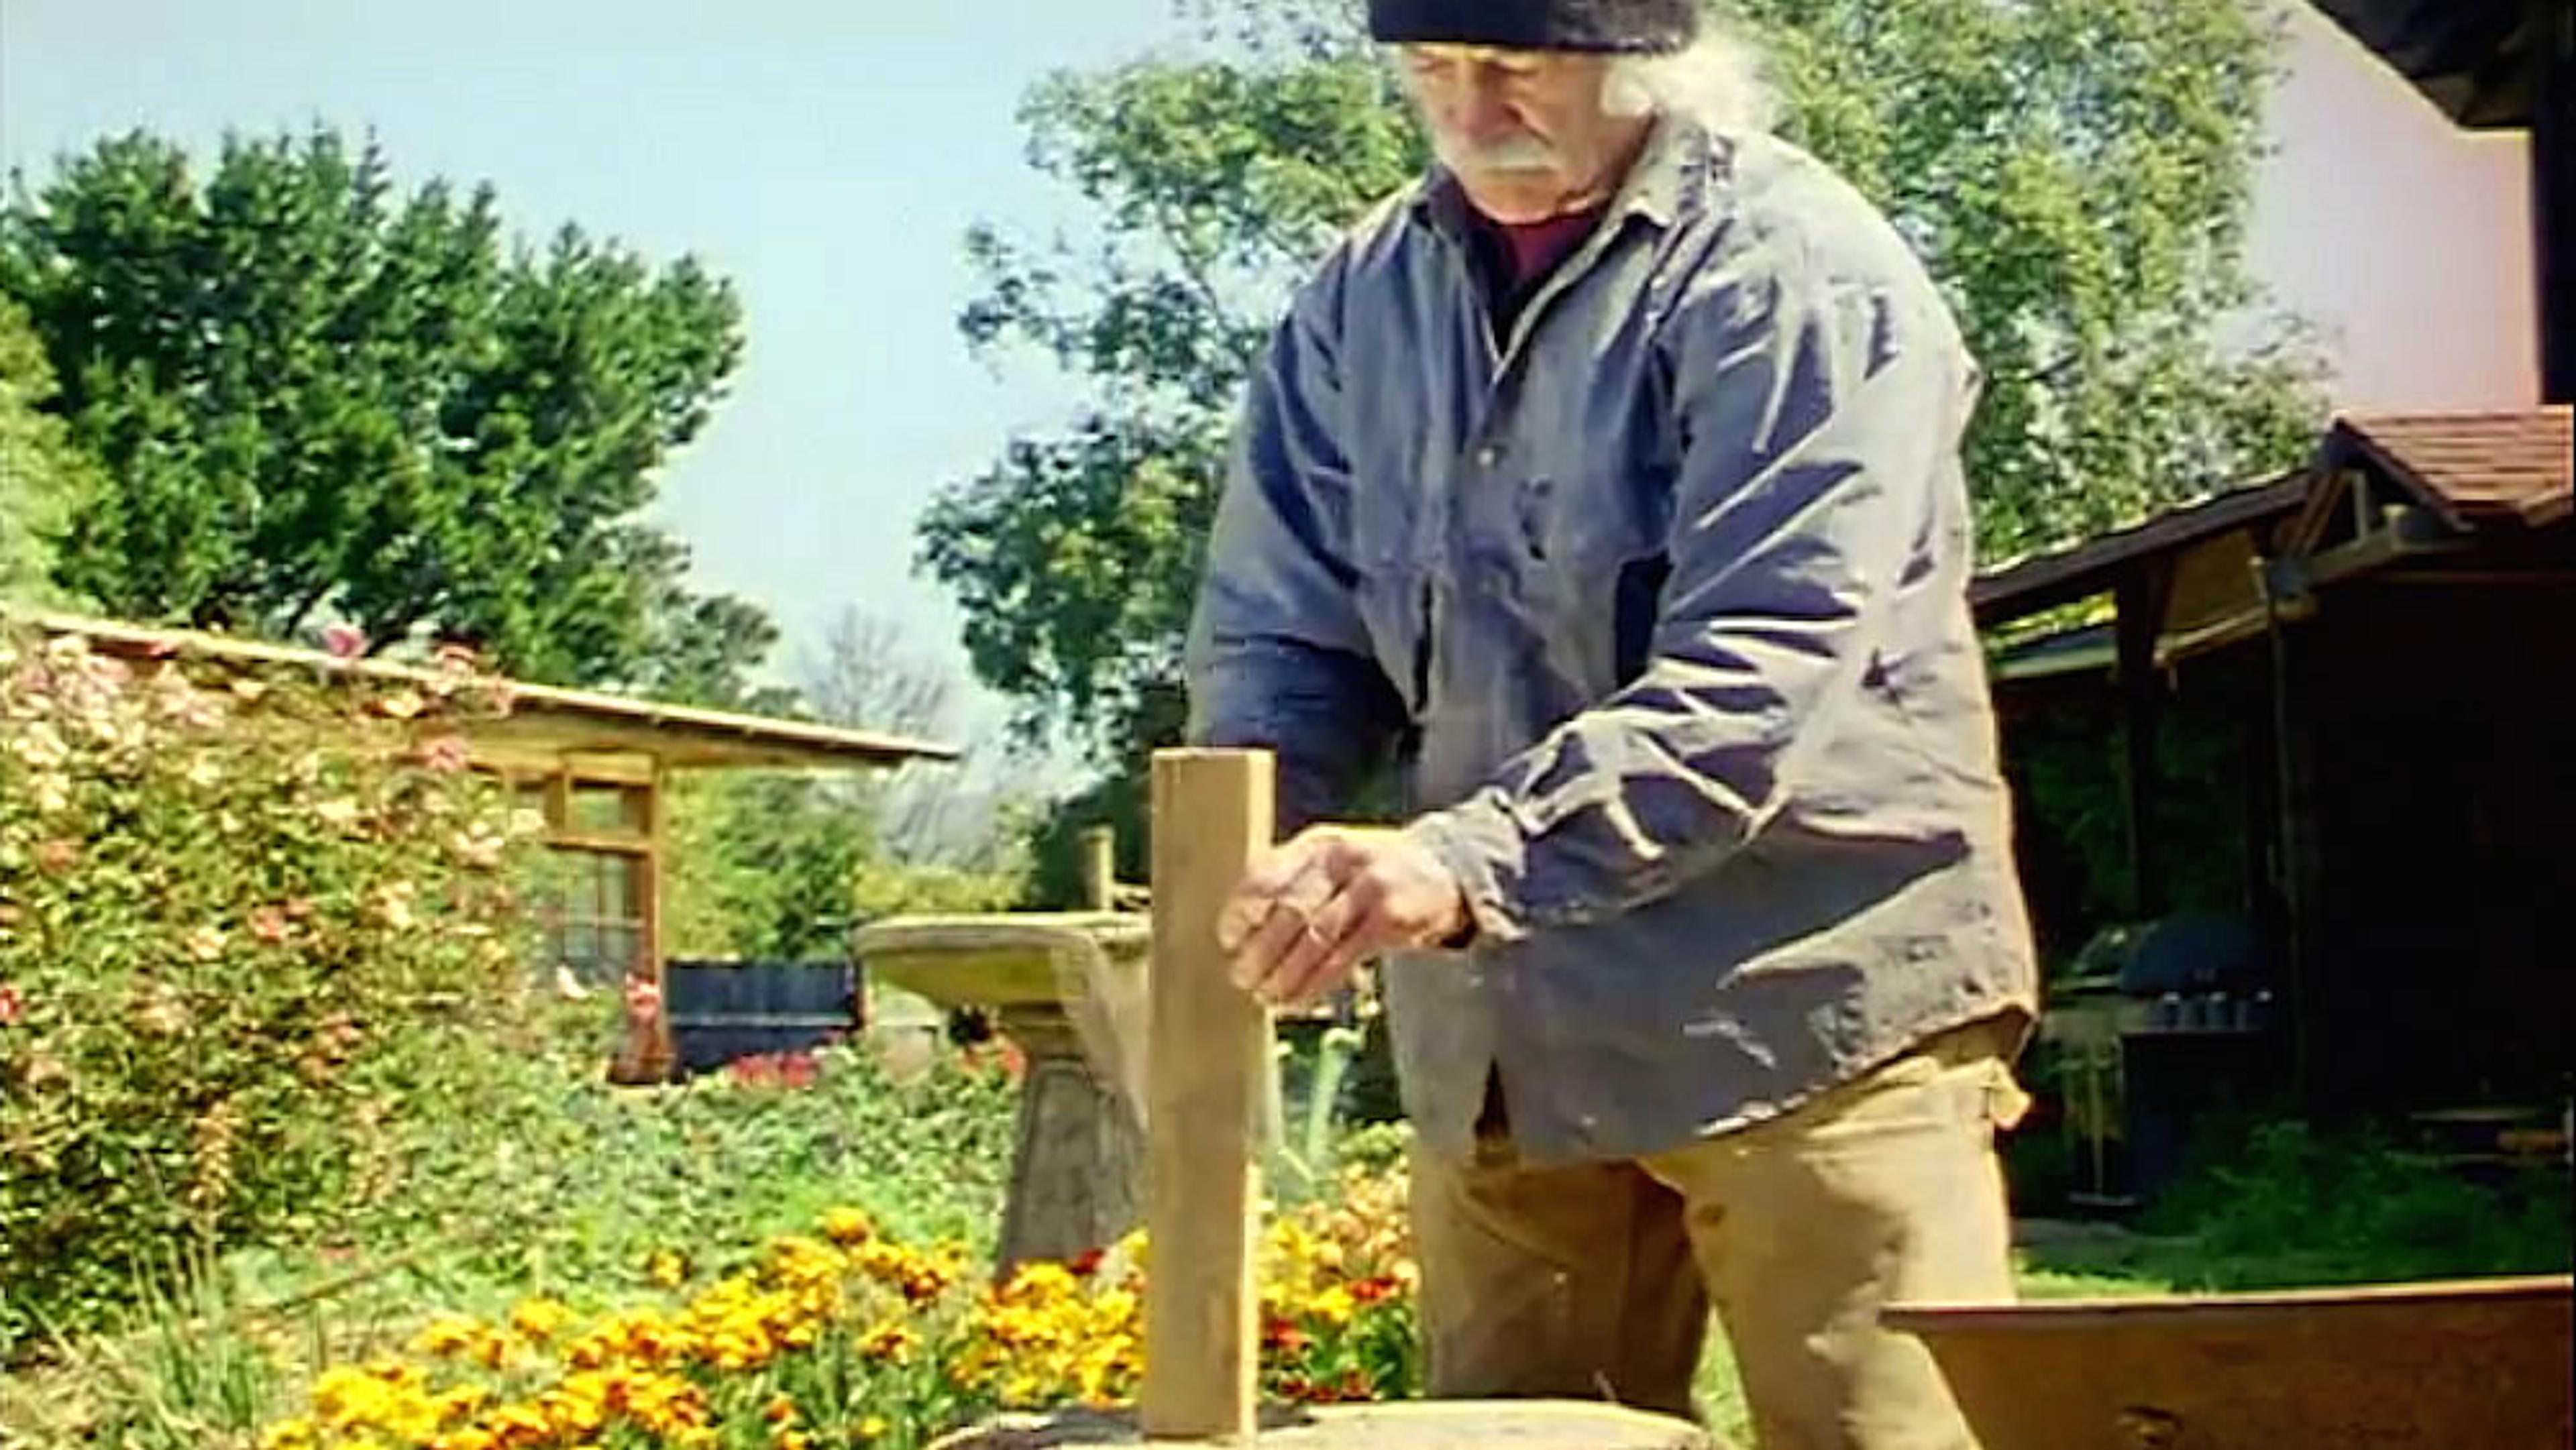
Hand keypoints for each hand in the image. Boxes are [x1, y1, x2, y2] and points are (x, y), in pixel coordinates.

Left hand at [1215, 825, 1468, 1009]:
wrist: (1444, 869)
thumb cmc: (1371, 872)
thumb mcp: (1332, 861)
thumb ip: (1292, 883)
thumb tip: (1240, 933)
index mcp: (1316, 843)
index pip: (1267, 874)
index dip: (1241, 910)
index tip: (1226, 939)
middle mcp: (1341, 858)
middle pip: (1289, 909)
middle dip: (1260, 950)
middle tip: (1240, 977)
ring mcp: (1369, 886)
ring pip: (1315, 938)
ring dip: (1285, 974)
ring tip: (1265, 996)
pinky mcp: (1391, 918)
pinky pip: (1343, 958)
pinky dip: (1315, 984)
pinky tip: (1298, 1000)